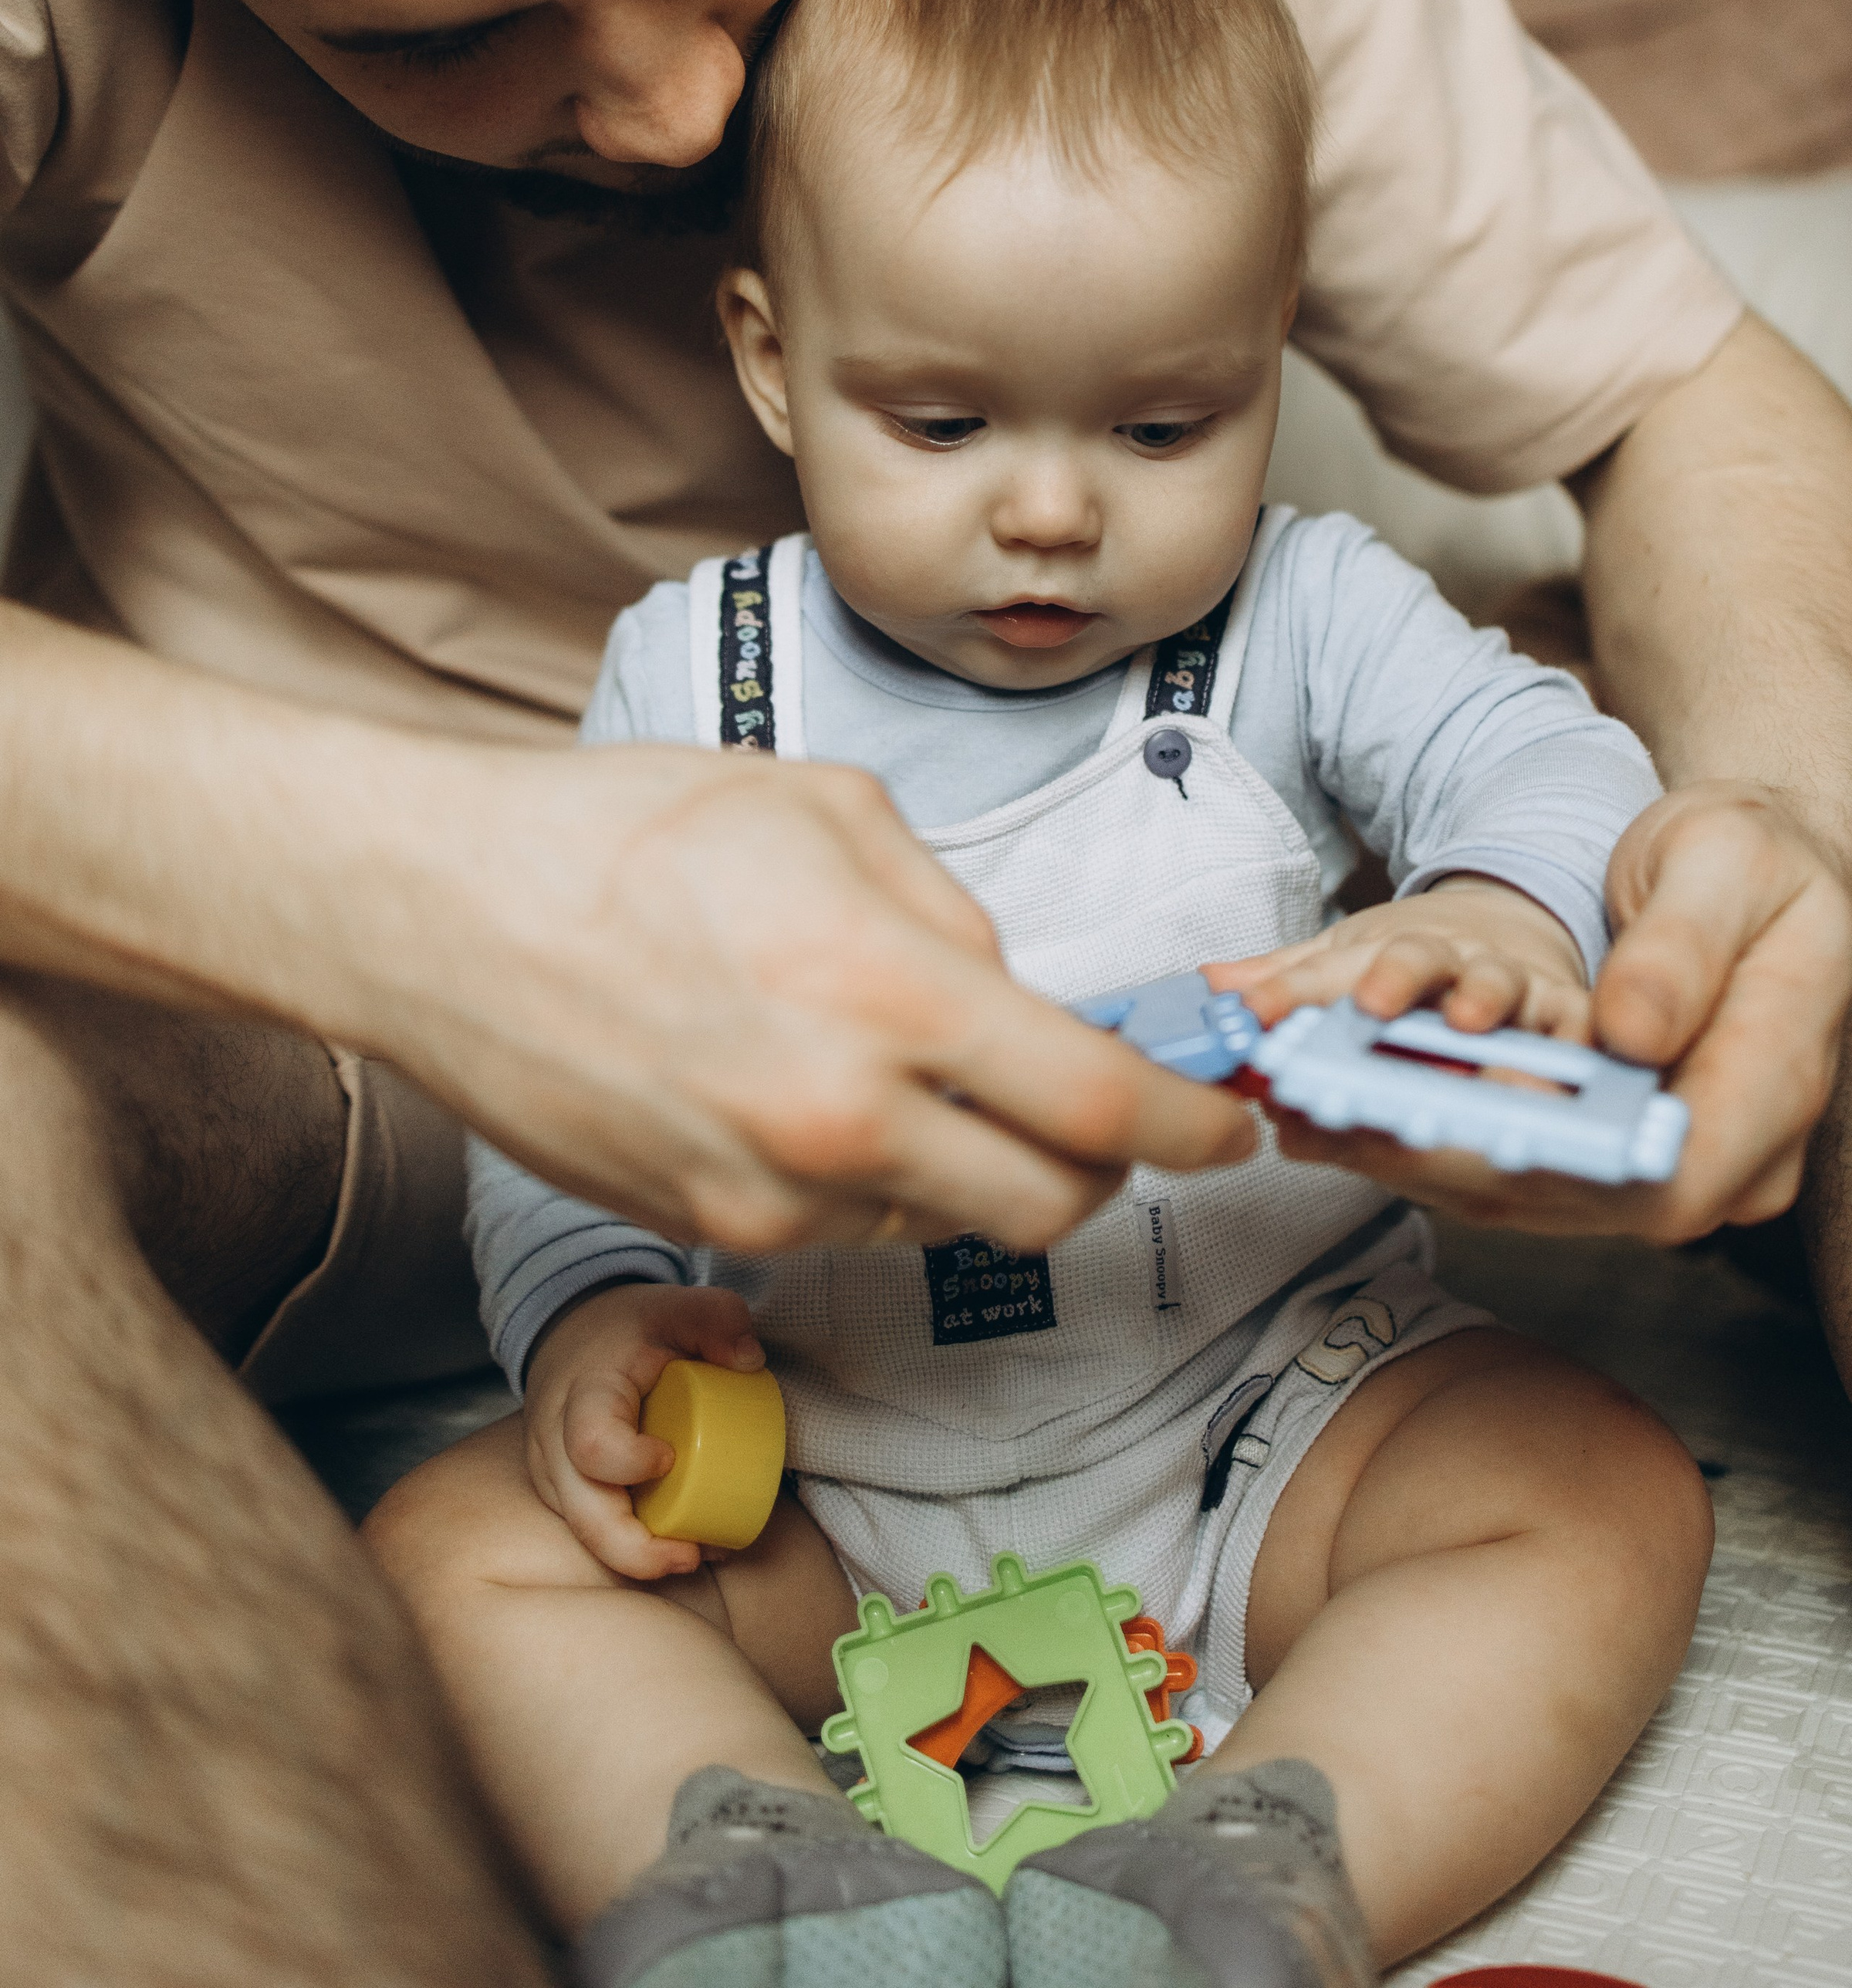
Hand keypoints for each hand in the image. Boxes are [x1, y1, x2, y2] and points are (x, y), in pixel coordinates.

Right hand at [344, 735, 1254, 1255]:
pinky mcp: (706, 1229)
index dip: (1190, 1125)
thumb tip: (1007, 988)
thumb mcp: (825, 805)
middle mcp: (839, 1120)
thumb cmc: (623, 831)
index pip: (1097, 1106)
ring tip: (921, 1072)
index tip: (1231, 1121)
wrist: (437, 915)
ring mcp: (769, 1193)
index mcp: (887, 992)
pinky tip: (825, 1095)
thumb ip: (947, 906)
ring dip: (978, 1167)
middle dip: (1104, 1170)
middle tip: (1105, 1117)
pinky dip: (878, 1180)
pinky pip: (847, 1227)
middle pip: (1048, 1205)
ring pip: (947, 1221)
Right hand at [524, 1281, 764, 1579]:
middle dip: (636, 1550)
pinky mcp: (565, 1496)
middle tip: (691, 1555)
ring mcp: (555, 1476)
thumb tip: (750, 1362)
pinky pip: (593, 1533)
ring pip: (586, 1535)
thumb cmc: (628, 1327)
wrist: (571, 1334)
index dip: (628, 1462)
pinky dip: (634, 1549)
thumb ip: (719, 1318)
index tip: (669, 1458)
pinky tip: (680, 1547)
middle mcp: (556, 1443)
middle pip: (583, 1515)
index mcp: (585, 1393)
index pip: (591, 1442)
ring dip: (641, 1557)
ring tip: (697, 1555)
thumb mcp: (676, 1306)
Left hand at [1211, 877, 1591, 1045]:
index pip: (1339, 968)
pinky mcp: (1569, 1019)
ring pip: (1499, 988)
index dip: (1294, 992)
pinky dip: (1575, 1046)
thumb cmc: (1421, 965)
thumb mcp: (1349, 960)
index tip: (1255, 1014)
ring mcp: (1515, 991)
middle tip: (1369, 1001)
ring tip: (1468, 1020)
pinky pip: (1578, 1032)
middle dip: (1396, 981)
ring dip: (1483, 1000)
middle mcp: (1454, 969)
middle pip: (1424, 966)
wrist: (1513, 936)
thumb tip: (1211, 989)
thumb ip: (1287, 983)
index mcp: (1397, 956)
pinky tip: (1565, 1070)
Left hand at [1217, 791, 1851, 1240]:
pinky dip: (1424, 1135)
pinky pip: (1514, 1161)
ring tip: (1304, 1105)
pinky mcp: (1609, 1148)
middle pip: (1575, 1195)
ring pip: (1529, 1188)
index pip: (1665, 1179)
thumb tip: (1628, 1034)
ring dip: (1410, 1152)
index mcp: (1774, 1085)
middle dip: (1439, 1158)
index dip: (1546, 1167)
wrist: (1762, 874)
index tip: (1434, 1128)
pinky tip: (1339, 1106)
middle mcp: (1723, 1156)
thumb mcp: (1728, 863)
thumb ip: (1682, 947)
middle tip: (1325, 1110)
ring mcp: (1662, 1161)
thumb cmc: (1758, 858)